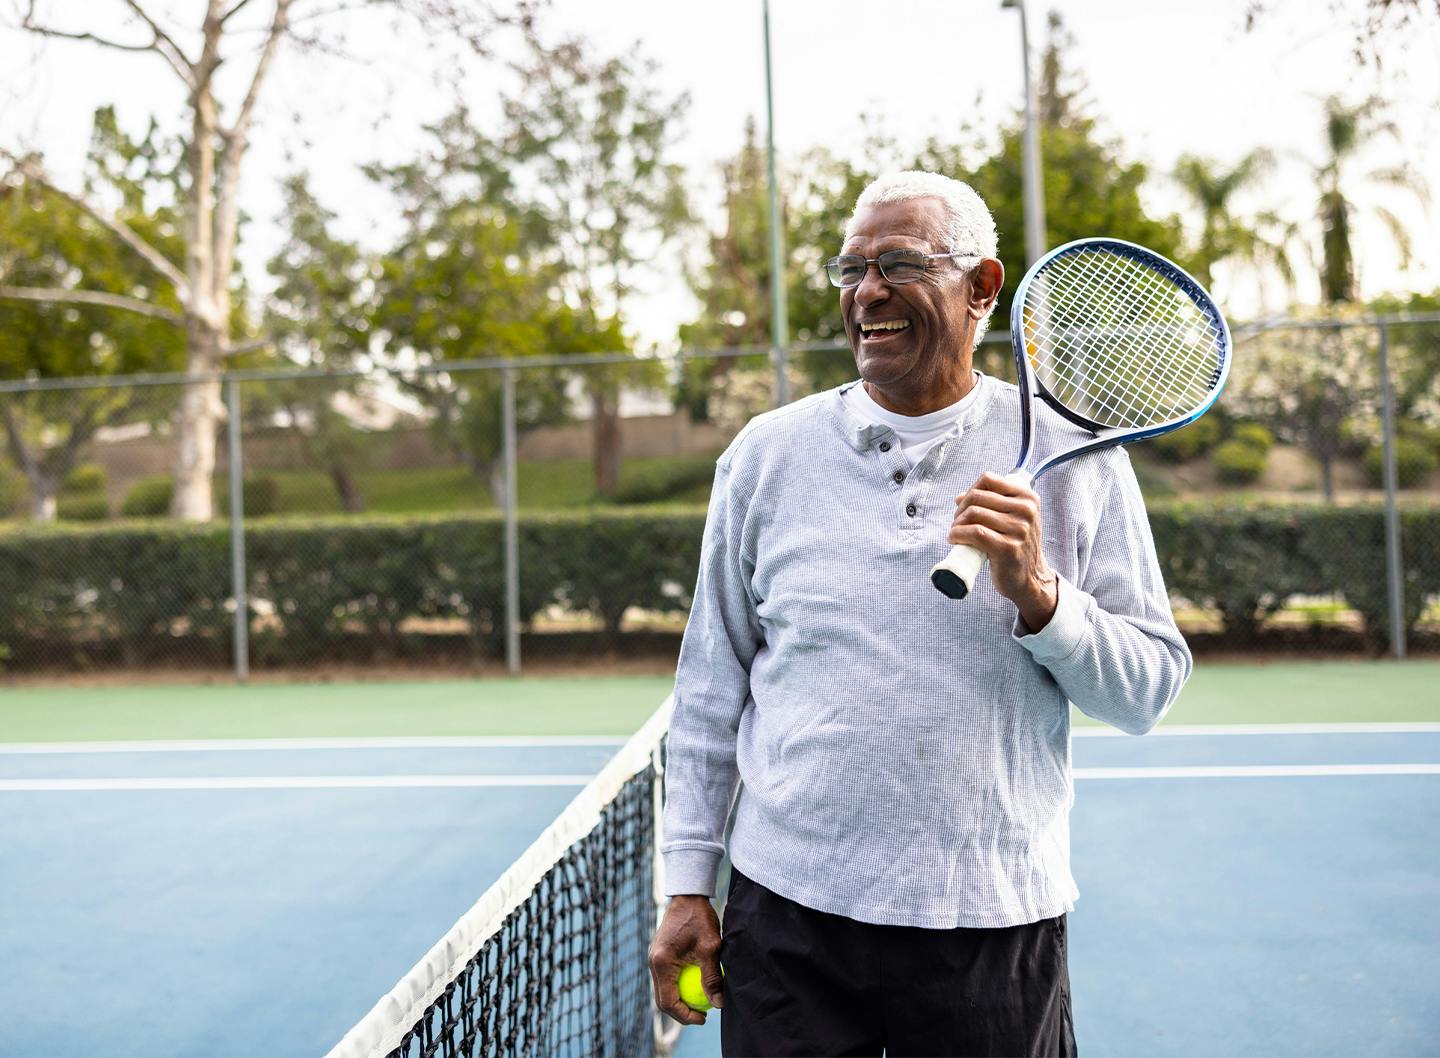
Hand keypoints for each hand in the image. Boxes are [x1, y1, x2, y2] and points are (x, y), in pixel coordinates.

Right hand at [648, 894, 723, 1024]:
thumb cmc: (700, 918)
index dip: (685, 1015)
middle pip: (662, 1000)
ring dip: (680, 1001)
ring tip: (701, 1003)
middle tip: (703, 1015)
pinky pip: (666, 979)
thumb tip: (718, 1003)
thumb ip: (713, 977)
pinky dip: (678, 987)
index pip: (668, 1001)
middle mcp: (653, 963)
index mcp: (661, 963)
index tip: (704, 1018)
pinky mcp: (659, 955)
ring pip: (663, 990)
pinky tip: (696, 986)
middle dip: (682, 1012)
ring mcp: (654, 959)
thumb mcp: (710, 948)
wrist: (688, 895)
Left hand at [948, 471, 1057, 630]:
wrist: (1030, 578)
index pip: (988, 480)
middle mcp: (1027, 511)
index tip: (965, 505)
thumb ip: (991, 504)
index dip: (970, 490)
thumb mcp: (1013, 519)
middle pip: (977, 497)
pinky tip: (954, 539)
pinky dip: (958, 534)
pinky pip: (974, 533)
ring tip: (956, 533)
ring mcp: (1019, 530)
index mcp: (1028, 498)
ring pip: (973, 514)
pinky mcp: (1008, 548)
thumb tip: (959, 497)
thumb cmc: (1017, 546)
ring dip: (956, 523)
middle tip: (957, 523)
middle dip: (960, 509)